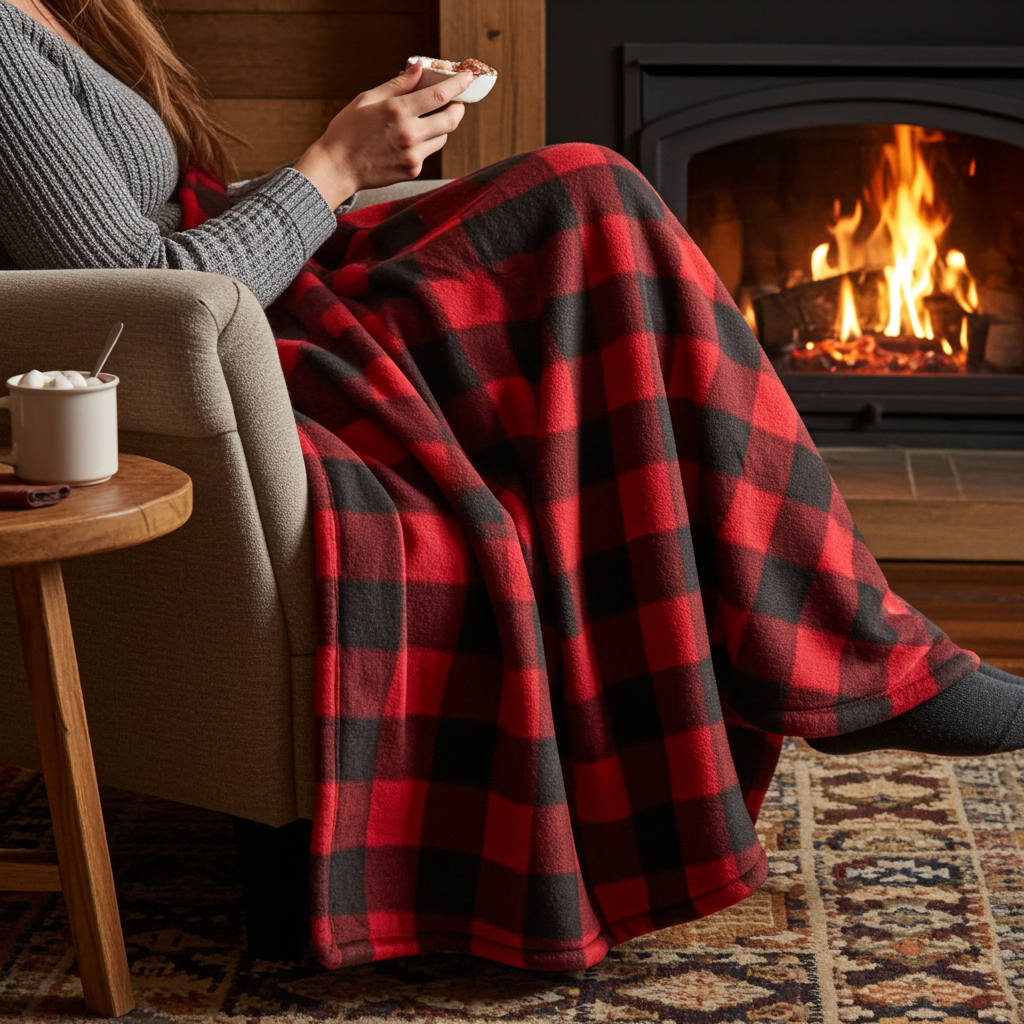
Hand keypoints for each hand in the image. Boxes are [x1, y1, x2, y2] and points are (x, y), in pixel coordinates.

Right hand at [293, 65, 471, 209]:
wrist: (337, 168)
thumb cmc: (347, 131)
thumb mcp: (367, 99)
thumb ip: (396, 85)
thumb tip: (419, 69)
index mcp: (398, 111)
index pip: (438, 95)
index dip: (457, 85)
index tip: (467, 78)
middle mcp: (409, 134)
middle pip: (451, 120)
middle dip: (458, 108)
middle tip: (455, 101)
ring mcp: (413, 155)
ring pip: (442, 137)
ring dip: (440, 126)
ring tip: (426, 120)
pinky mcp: (413, 170)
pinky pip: (428, 152)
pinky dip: (424, 143)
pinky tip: (407, 140)